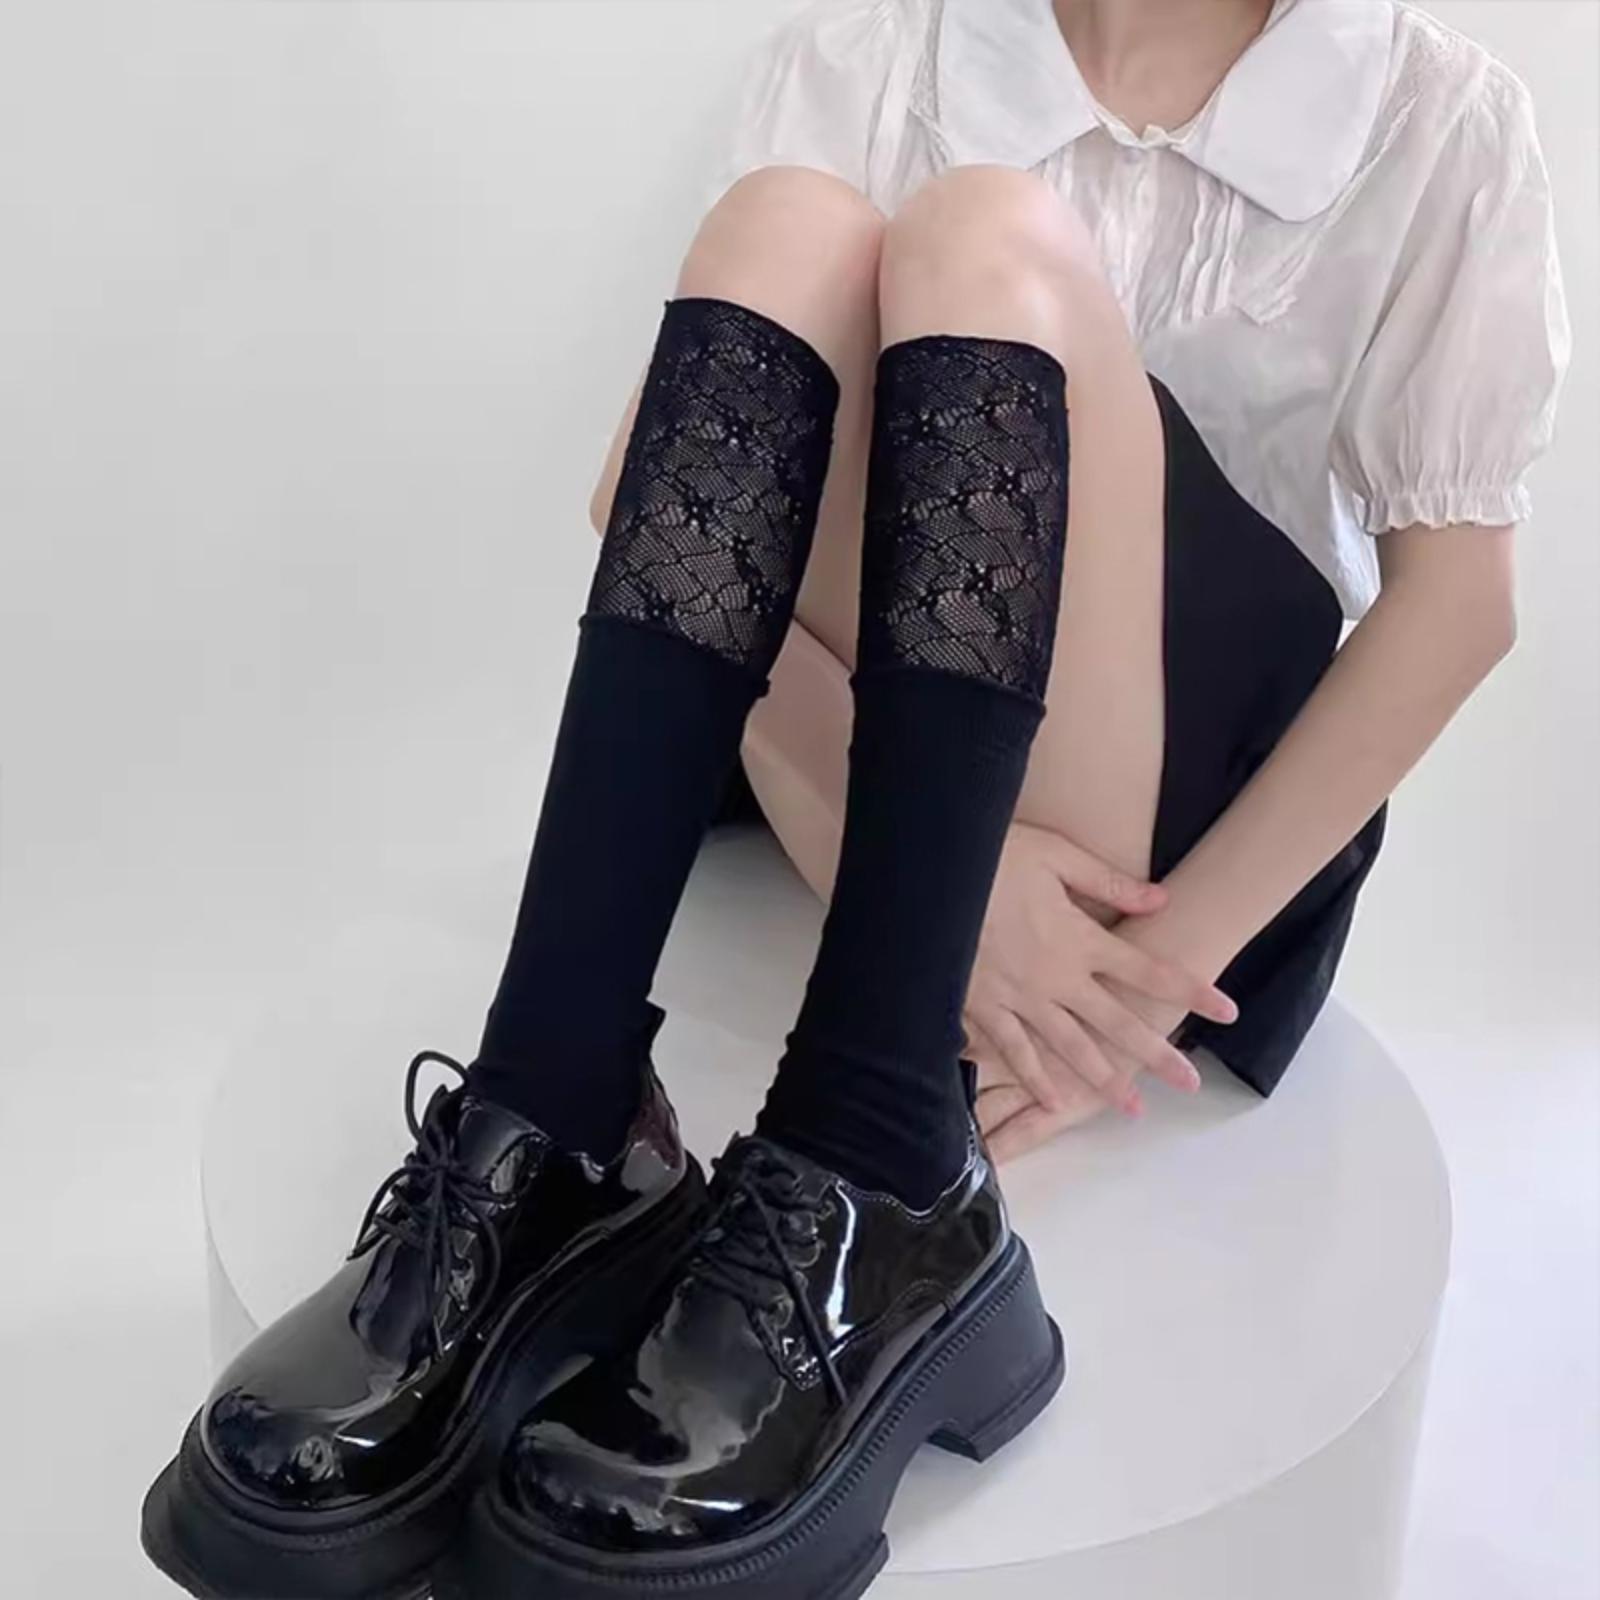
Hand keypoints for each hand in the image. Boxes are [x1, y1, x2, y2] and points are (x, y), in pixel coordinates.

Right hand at [963, 824, 1236, 1152]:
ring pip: (1070, 1048)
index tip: (1227, 1010)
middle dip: (1156, 1054)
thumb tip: (1161, 901)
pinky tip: (1054, 1104)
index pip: (1148, 969)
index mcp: (1080, 939)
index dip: (1191, 989)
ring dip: (1103, 1079)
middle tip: (1191, 1084)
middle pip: (1117, 1023)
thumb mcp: (1056, 854)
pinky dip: (1033, 1080)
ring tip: (1132, 1108)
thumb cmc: (992, 857)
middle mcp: (1058, 978)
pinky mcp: (983, 1007)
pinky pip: (1013, 1052)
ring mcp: (1020, 998)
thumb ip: (1108, 883)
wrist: (928, 879)